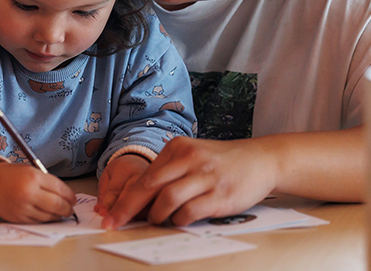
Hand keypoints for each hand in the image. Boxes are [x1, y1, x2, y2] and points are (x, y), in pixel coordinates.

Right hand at [0, 162, 75, 223]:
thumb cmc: (12, 176)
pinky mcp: (19, 218)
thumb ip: (47, 182)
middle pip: (57, 205)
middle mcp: (28, 193)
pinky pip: (38, 222)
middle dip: (67, 208)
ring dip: (58, 215)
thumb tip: (66, 195)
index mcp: (33, 177)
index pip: (59, 188)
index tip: (73, 198)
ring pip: (49, 216)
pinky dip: (46, 220)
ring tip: (61, 212)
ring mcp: (23, 207)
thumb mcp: (31, 171)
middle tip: (70, 209)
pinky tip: (49, 216)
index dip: (70, 195)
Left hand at [102, 136, 276, 228]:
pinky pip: (190, 212)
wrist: (260, 159)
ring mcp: (206, 176)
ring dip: (156, 215)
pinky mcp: (221, 195)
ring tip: (156, 221)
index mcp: (178, 147)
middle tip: (115, 223)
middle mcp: (190, 159)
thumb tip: (137, 198)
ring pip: (167, 199)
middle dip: (128, 208)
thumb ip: (168, 173)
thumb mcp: (192, 157)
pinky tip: (179, 220)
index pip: (143, 176)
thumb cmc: (221, 162)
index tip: (109, 213)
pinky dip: (179, 220)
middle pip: (149, 186)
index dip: (124, 197)